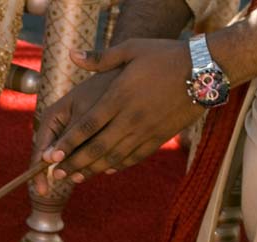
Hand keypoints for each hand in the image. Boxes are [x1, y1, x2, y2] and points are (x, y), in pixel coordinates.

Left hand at [35, 39, 204, 187]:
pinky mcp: (160, 137)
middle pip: (98, 148)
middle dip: (75, 164)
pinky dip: (119, 166)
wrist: (206, 69)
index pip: (87, 126)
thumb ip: (101, 57)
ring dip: (93, 170)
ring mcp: (147, 130)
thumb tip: (74, 54)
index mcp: (120, 96)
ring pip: (116, 156)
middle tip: (56, 175)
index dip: (68, 144)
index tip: (50, 156)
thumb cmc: (166, 55)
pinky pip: (136, 157)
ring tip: (75, 178)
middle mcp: (131, 117)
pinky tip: (106, 171)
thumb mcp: (132, 49)